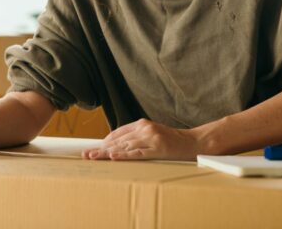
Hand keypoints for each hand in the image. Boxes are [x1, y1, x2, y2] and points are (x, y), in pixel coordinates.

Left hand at [82, 118, 198, 160]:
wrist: (193, 142)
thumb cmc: (172, 141)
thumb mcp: (152, 134)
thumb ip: (136, 137)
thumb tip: (117, 147)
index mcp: (142, 124)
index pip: (117, 133)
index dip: (104, 142)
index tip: (93, 149)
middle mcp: (145, 128)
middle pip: (118, 140)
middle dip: (101, 148)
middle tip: (87, 155)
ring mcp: (151, 138)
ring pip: (125, 147)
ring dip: (108, 154)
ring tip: (95, 158)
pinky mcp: (158, 148)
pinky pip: (138, 153)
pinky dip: (125, 156)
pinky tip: (114, 157)